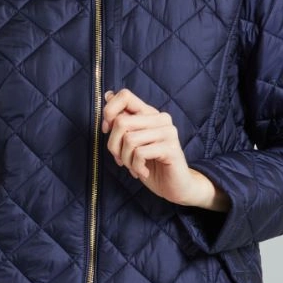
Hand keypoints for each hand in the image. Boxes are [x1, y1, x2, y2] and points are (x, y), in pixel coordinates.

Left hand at [101, 88, 229, 210]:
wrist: (175, 187)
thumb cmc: (151, 164)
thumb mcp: (131, 142)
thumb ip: (122, 121)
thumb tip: (108, 95)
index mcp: (150, 113)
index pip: (125, 96)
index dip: (109, 112)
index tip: (107, 130)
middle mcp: (160, 118)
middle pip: (121, 121)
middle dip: (113, 145)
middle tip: (120, 159)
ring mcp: (168, 132)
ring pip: (129, 139)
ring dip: (126, 159)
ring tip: (134, 166)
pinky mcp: (170, 148)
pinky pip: (140, 153)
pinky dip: (136, 167)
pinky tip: (143, 172)